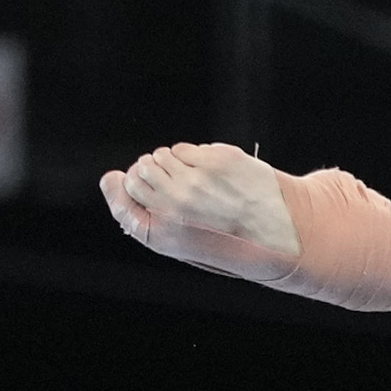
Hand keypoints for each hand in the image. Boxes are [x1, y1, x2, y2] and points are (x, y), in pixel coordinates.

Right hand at [101, 141, 302, 285]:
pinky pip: (185, 149)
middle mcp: (176, 205)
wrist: (280, 234)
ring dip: (171, 165)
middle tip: (177, 191)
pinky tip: (211, 176)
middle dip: (150, 175)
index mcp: (163, 233)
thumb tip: (109, 178)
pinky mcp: (217, 160)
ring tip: (196, 185)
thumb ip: (140, 214)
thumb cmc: (224, 239)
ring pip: (160, 156)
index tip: (135, 188)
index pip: (121, 193)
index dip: (123, 187)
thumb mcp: (178, 242)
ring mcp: (197, 180)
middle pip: (138, 172)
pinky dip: (193, 158)